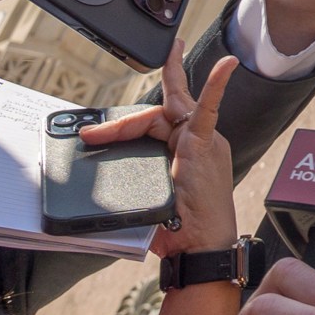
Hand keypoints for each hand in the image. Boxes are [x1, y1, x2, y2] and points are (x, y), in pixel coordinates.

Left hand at [84, 46, 236, 255]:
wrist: (200, 248)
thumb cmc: (180, 230)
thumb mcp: (150, 198)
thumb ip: (136, 181)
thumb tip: (99, 186)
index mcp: (185, 151)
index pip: (152, 124)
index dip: (122, 126)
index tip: (94, 132)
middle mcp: (195, 141)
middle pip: (152, 118)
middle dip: (119, 125)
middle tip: (88, 136)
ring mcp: (202, 141)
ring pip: (162, 114)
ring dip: (128, 122)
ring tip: (99, 132)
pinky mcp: (205, 146)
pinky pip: (209, 109)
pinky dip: (217, 85)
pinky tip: (226, 66)